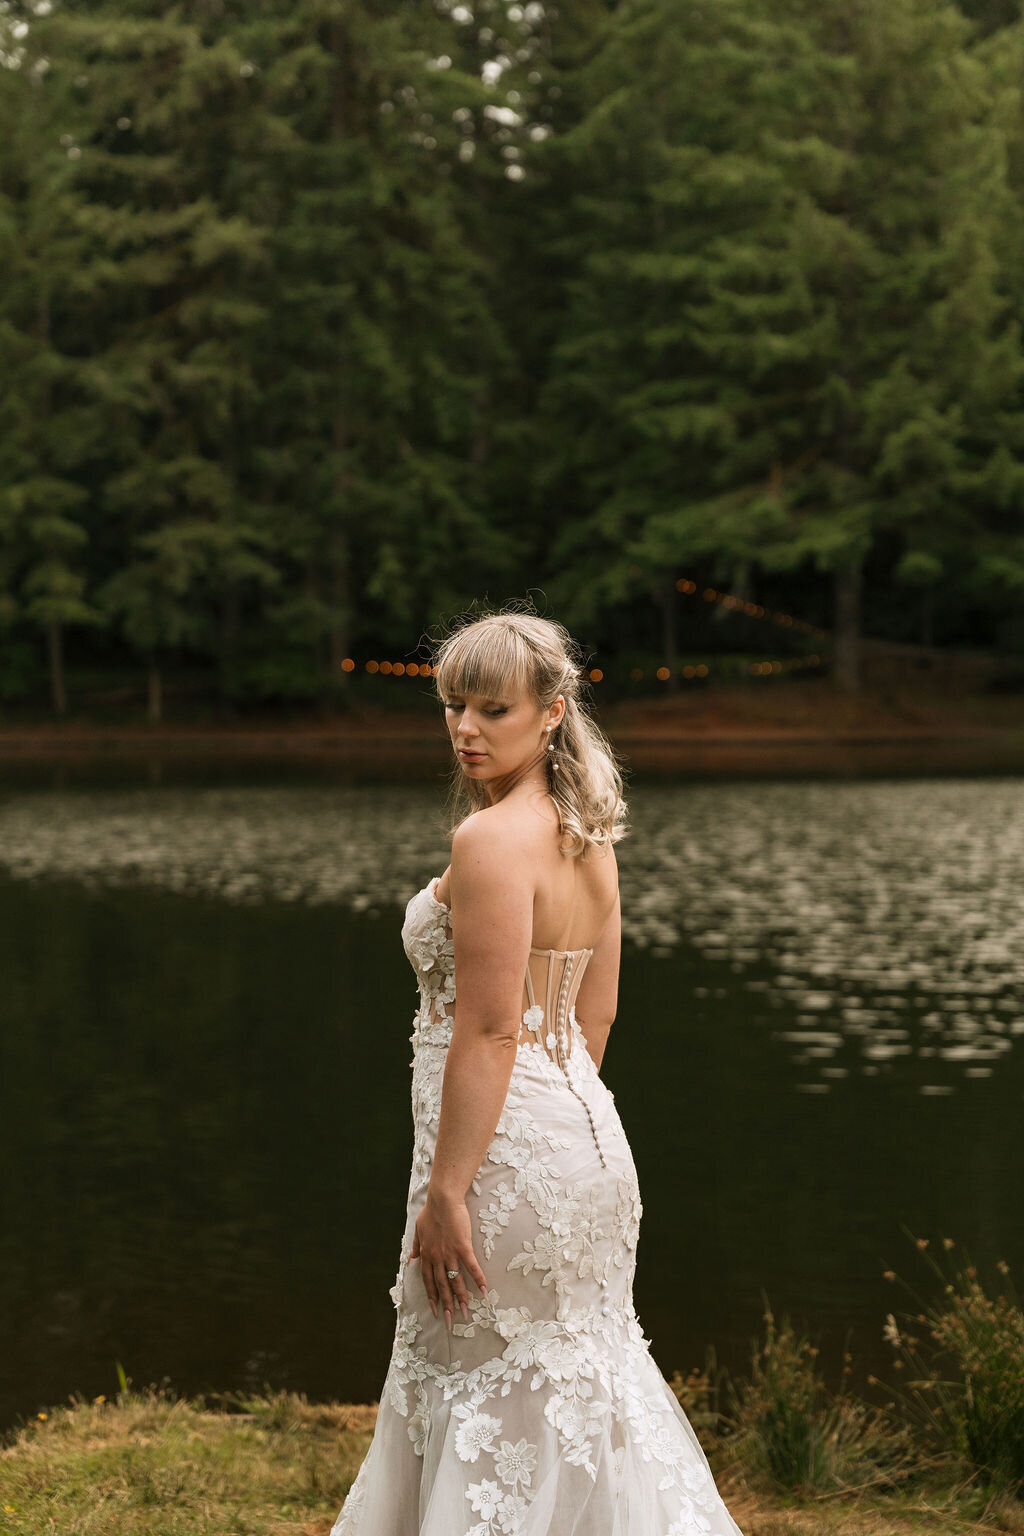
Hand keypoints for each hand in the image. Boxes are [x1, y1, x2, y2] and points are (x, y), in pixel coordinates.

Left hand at [407, 1188, 486, 1329]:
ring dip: (461, 1298)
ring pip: (455, 1280)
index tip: (436, 1311)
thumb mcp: (418, 1230)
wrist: (443, 1199)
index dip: (432, 1297)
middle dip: (447, 1306)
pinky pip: (471, 1267)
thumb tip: (410, 1260)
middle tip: (451, 1323)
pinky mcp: (463, 1247)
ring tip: (466, 1312)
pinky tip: (484, 1290)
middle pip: (442, 1286)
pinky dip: (478, 1279)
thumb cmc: (431, 1212)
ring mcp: (449, 1253)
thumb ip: (415, 1247)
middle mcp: (436, 1258)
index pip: (428, 1281)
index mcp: (426, 1255)